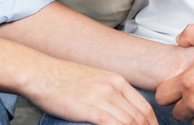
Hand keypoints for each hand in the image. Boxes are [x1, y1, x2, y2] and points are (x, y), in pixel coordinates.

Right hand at [28, 59, 157, 124]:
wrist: (41, 72)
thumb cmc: (63, 79)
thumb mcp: (94, 79)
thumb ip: (110, 92)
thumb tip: (120, 110)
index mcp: (117, 80)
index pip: (145, 107)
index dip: (152, 124)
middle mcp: (113, 87)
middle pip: (140, 117)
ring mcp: (101, 96)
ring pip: (130, 122)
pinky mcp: (88, 107)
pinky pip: (112, 124)